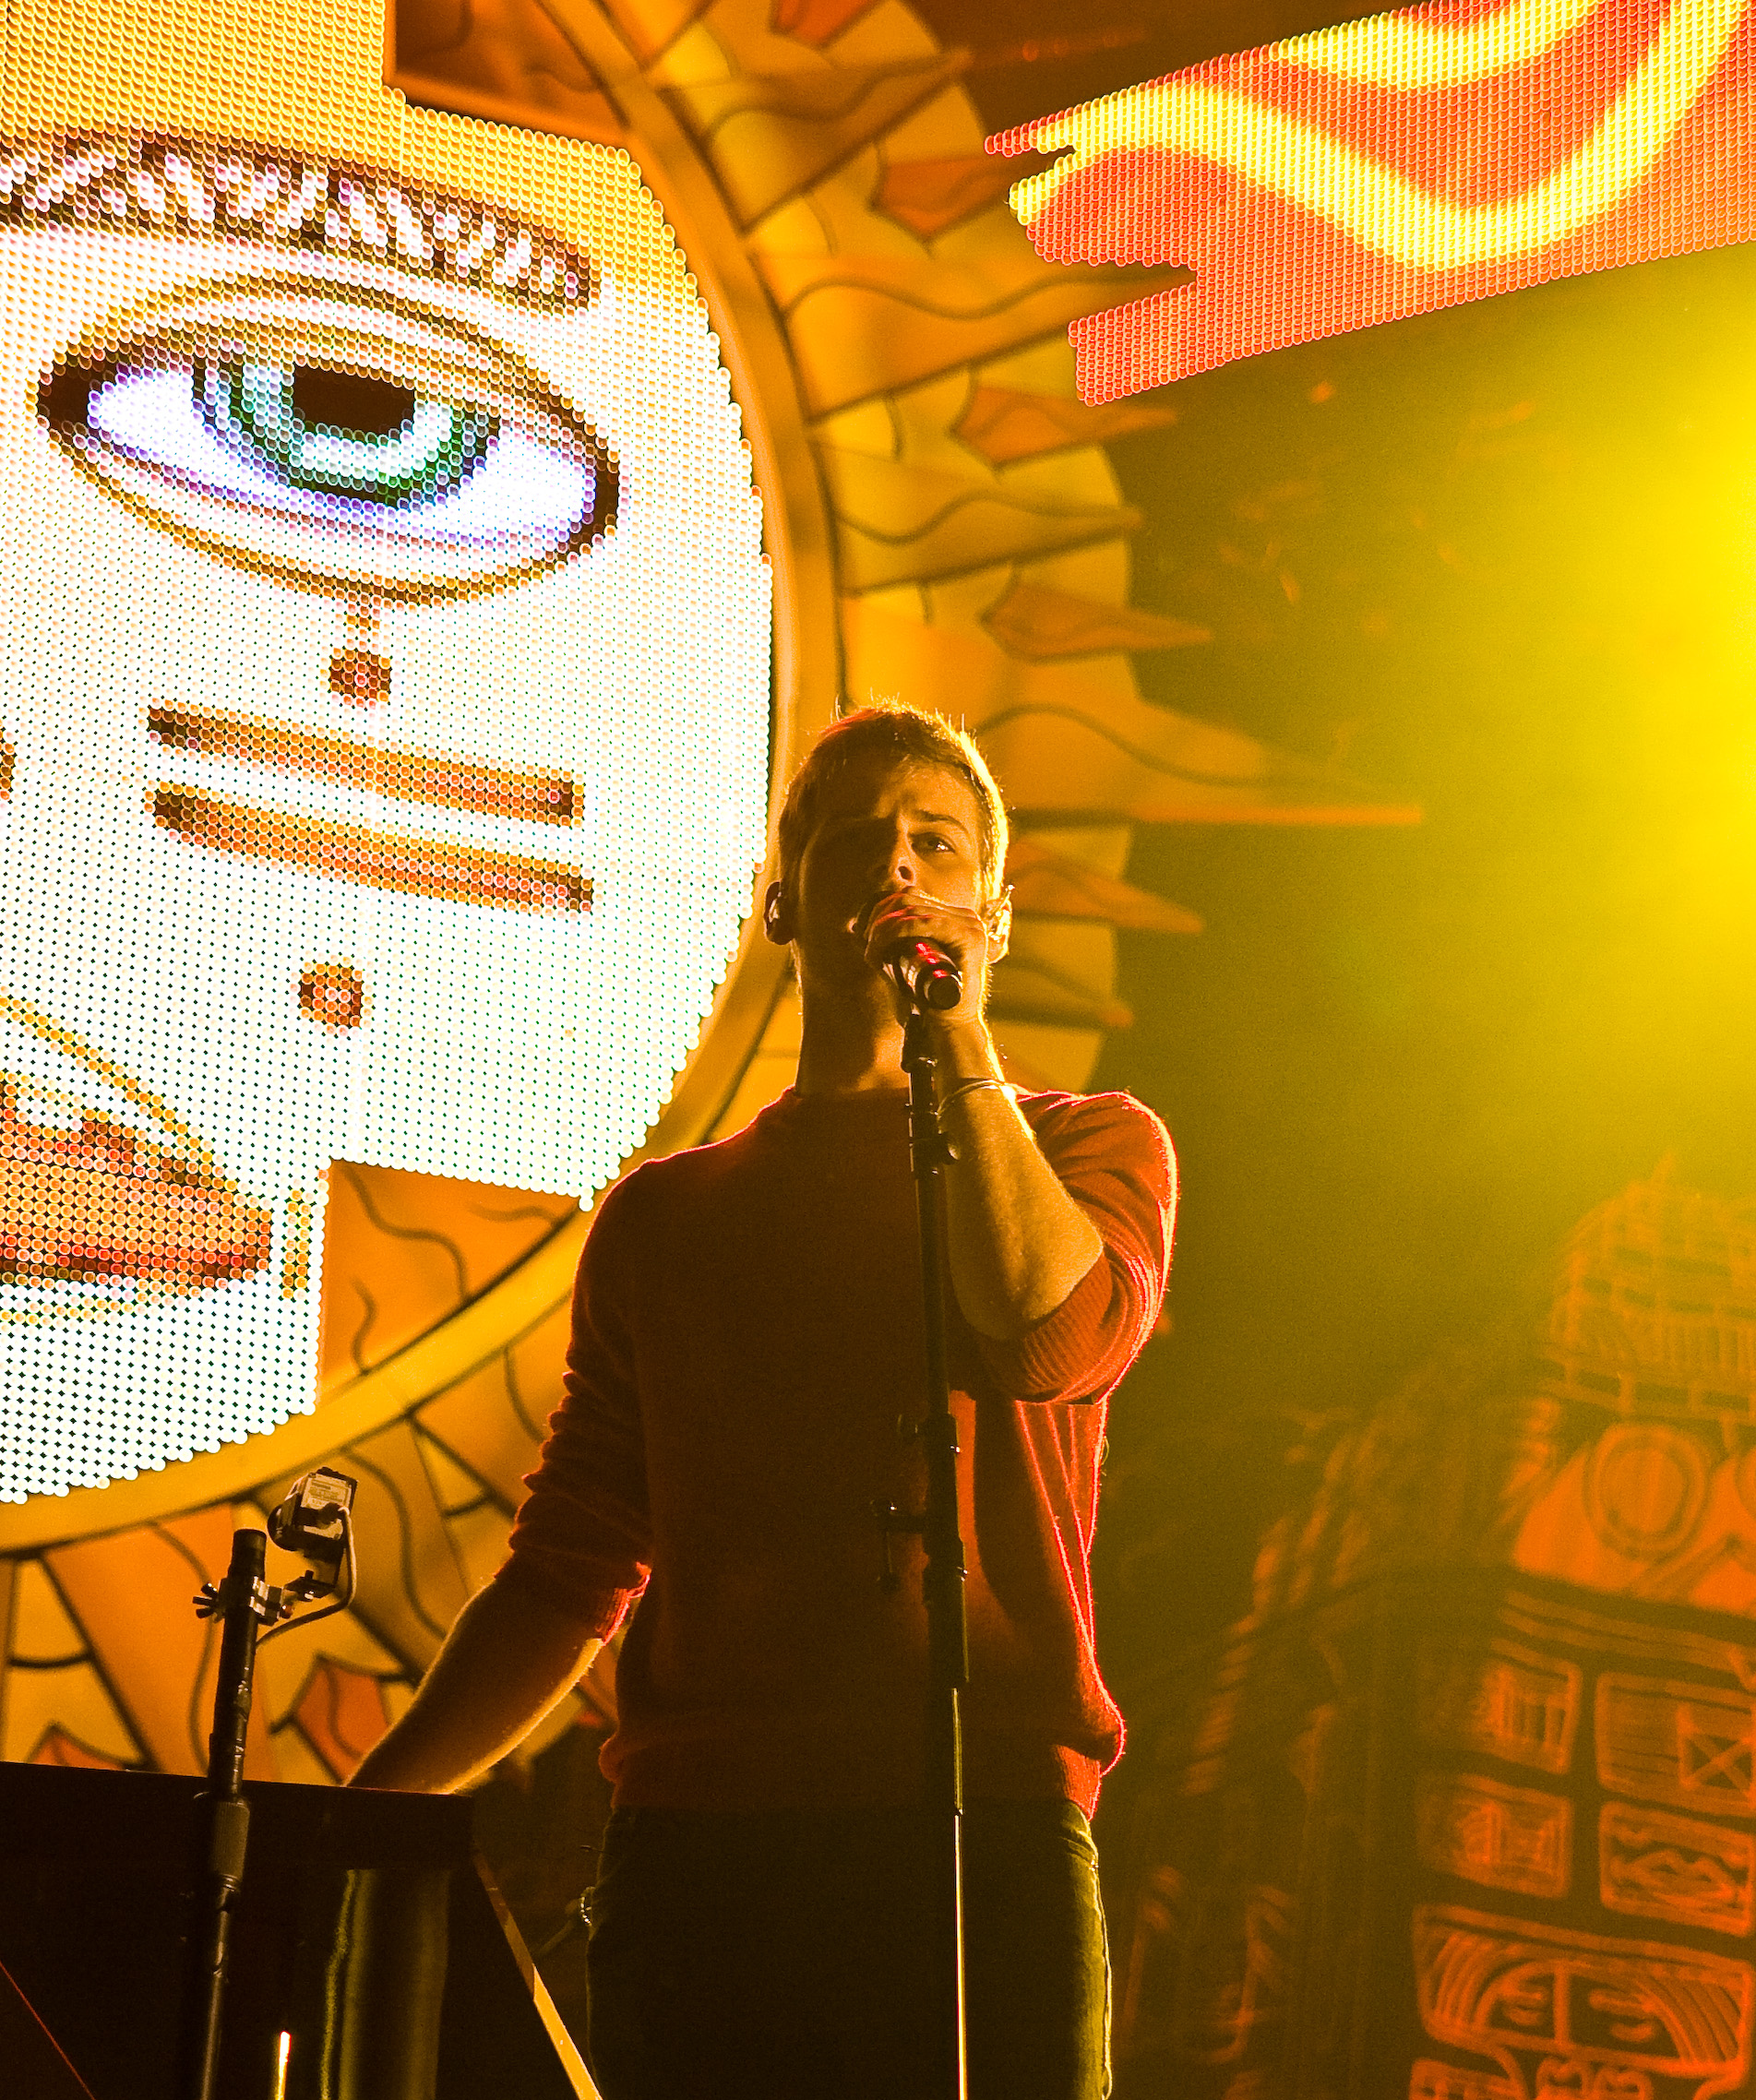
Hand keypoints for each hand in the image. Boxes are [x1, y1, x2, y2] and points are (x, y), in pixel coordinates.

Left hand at [856, 884, 1003, 1031]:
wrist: (951, 1027)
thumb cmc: (929, 999)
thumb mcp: (909, 963)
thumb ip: (895, 944)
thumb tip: (860, 929)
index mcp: (955, 917)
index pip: (911, 897)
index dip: (881, 911)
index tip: (867, 938)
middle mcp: (966, 916)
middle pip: (909, 898)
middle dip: (879, 919)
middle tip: (869, 947)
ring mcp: (970, 925)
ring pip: (911, 909)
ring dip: (882, 929)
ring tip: (873, 954)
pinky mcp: (968, 937)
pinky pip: (924, 922)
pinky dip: (894, 934)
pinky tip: (881, 953)